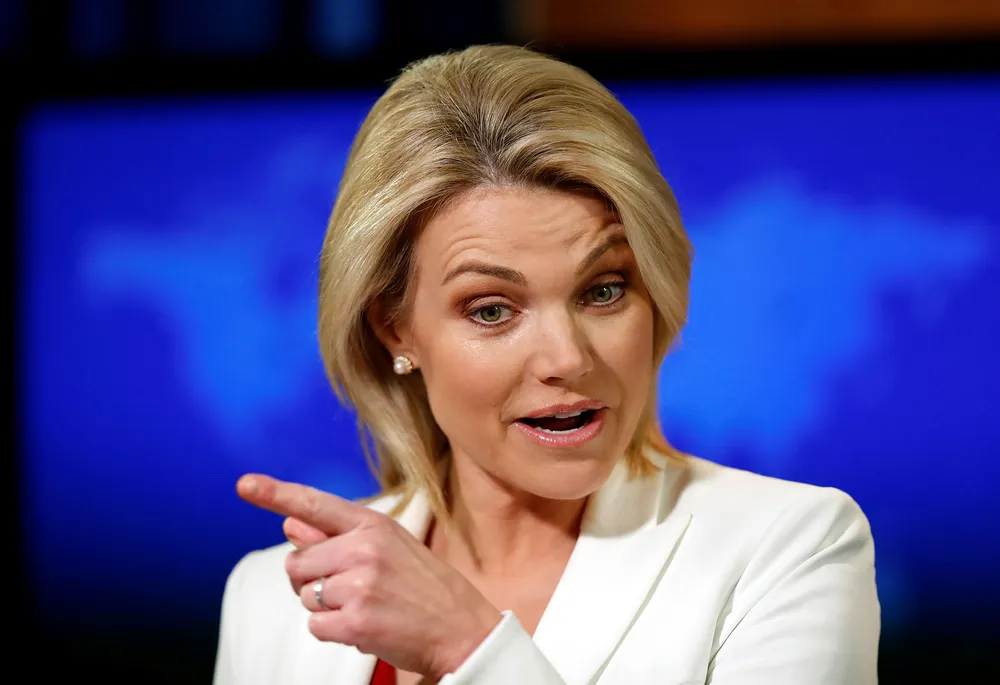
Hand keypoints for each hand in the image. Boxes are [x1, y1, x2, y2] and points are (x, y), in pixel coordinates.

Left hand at [236, 474, 502, 679]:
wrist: (464, 630)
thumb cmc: (425, 587)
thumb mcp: (390, 548)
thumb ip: (337, 536)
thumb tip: (290, 524)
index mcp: (373, 524)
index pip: (315, 503)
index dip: (275, 494)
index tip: (245, 485)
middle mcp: (364, 548)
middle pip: (297, 563)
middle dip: (313, 580)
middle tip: (350, 589)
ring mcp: (360, 584)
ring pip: (305, 596)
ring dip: (325, 608)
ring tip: (366, 607)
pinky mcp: (356, 621)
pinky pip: (314, 626)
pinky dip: (332, 632)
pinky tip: (364, 627)